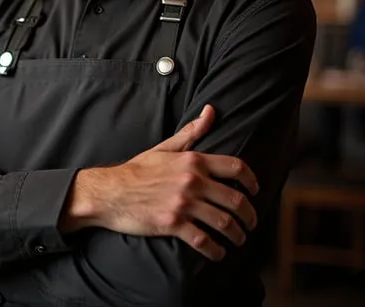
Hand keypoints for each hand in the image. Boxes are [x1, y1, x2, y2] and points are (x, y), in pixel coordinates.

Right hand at [62, 105, 259, 260]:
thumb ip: (191, 132)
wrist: (109, 191)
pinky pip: (204, 241)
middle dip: (250, 216)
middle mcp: (192, 181)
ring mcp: (183, 203)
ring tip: (238, 240)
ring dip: (237, 235)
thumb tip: (211, 111)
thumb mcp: (164, 147)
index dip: (252, 181)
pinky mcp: (173, 224)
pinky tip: (218, 253)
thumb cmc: (136, 170)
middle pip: (236, 200)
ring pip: (224, 223)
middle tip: (250, 223)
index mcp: (193, 161)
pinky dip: (216, 251)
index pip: (236, 167)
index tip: (255, 191)